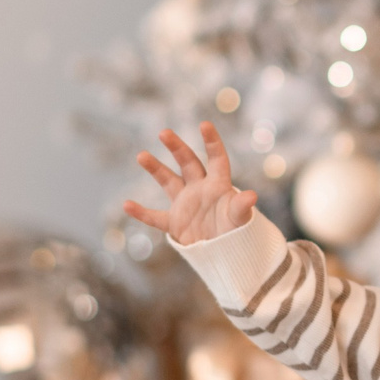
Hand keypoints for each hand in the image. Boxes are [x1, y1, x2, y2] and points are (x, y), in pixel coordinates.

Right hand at [121, 123, 255, 246]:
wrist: (227, 254)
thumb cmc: (238, 233)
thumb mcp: (240, 219)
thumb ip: (242, 206)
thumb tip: (252, 195)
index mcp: (218, 185)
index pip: (216, 159)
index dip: (211, 142)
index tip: (204, 125)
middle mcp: (200, 189)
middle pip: (188, 163)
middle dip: (177, 148)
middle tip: (164, 132)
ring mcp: (185, 204)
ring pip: (168, 181)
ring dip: (155, 169)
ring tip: (141, 155)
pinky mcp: (175, 223)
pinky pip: (155, 216)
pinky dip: (141, 213)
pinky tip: (127, 205)